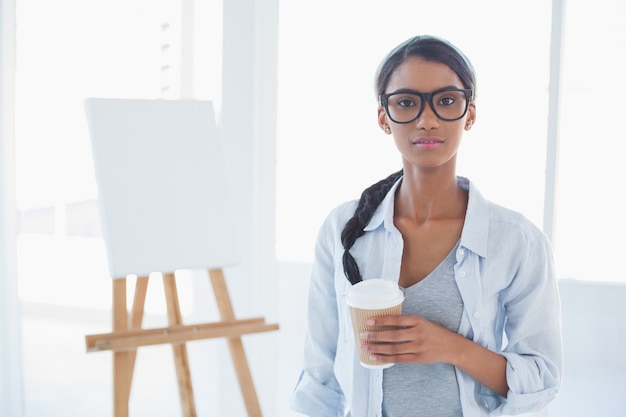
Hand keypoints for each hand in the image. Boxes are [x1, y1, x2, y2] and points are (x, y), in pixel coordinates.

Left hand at [360, 314, 508, 396]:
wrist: (453, 347)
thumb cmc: (435, 332)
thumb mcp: (423, 321)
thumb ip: (407, 322)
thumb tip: (385, 321)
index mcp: (418, 321)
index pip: (397, 319)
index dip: (382, 320)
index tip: (369, 320)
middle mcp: (418, 333)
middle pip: (393, 335)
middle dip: (376, 335)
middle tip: (362, 334)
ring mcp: (418, 347)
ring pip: (394, 348)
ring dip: (377, 348)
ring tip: (365, 346)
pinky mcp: (418, 358)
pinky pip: (398, 359)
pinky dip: (385, 358)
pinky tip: (375, 357)